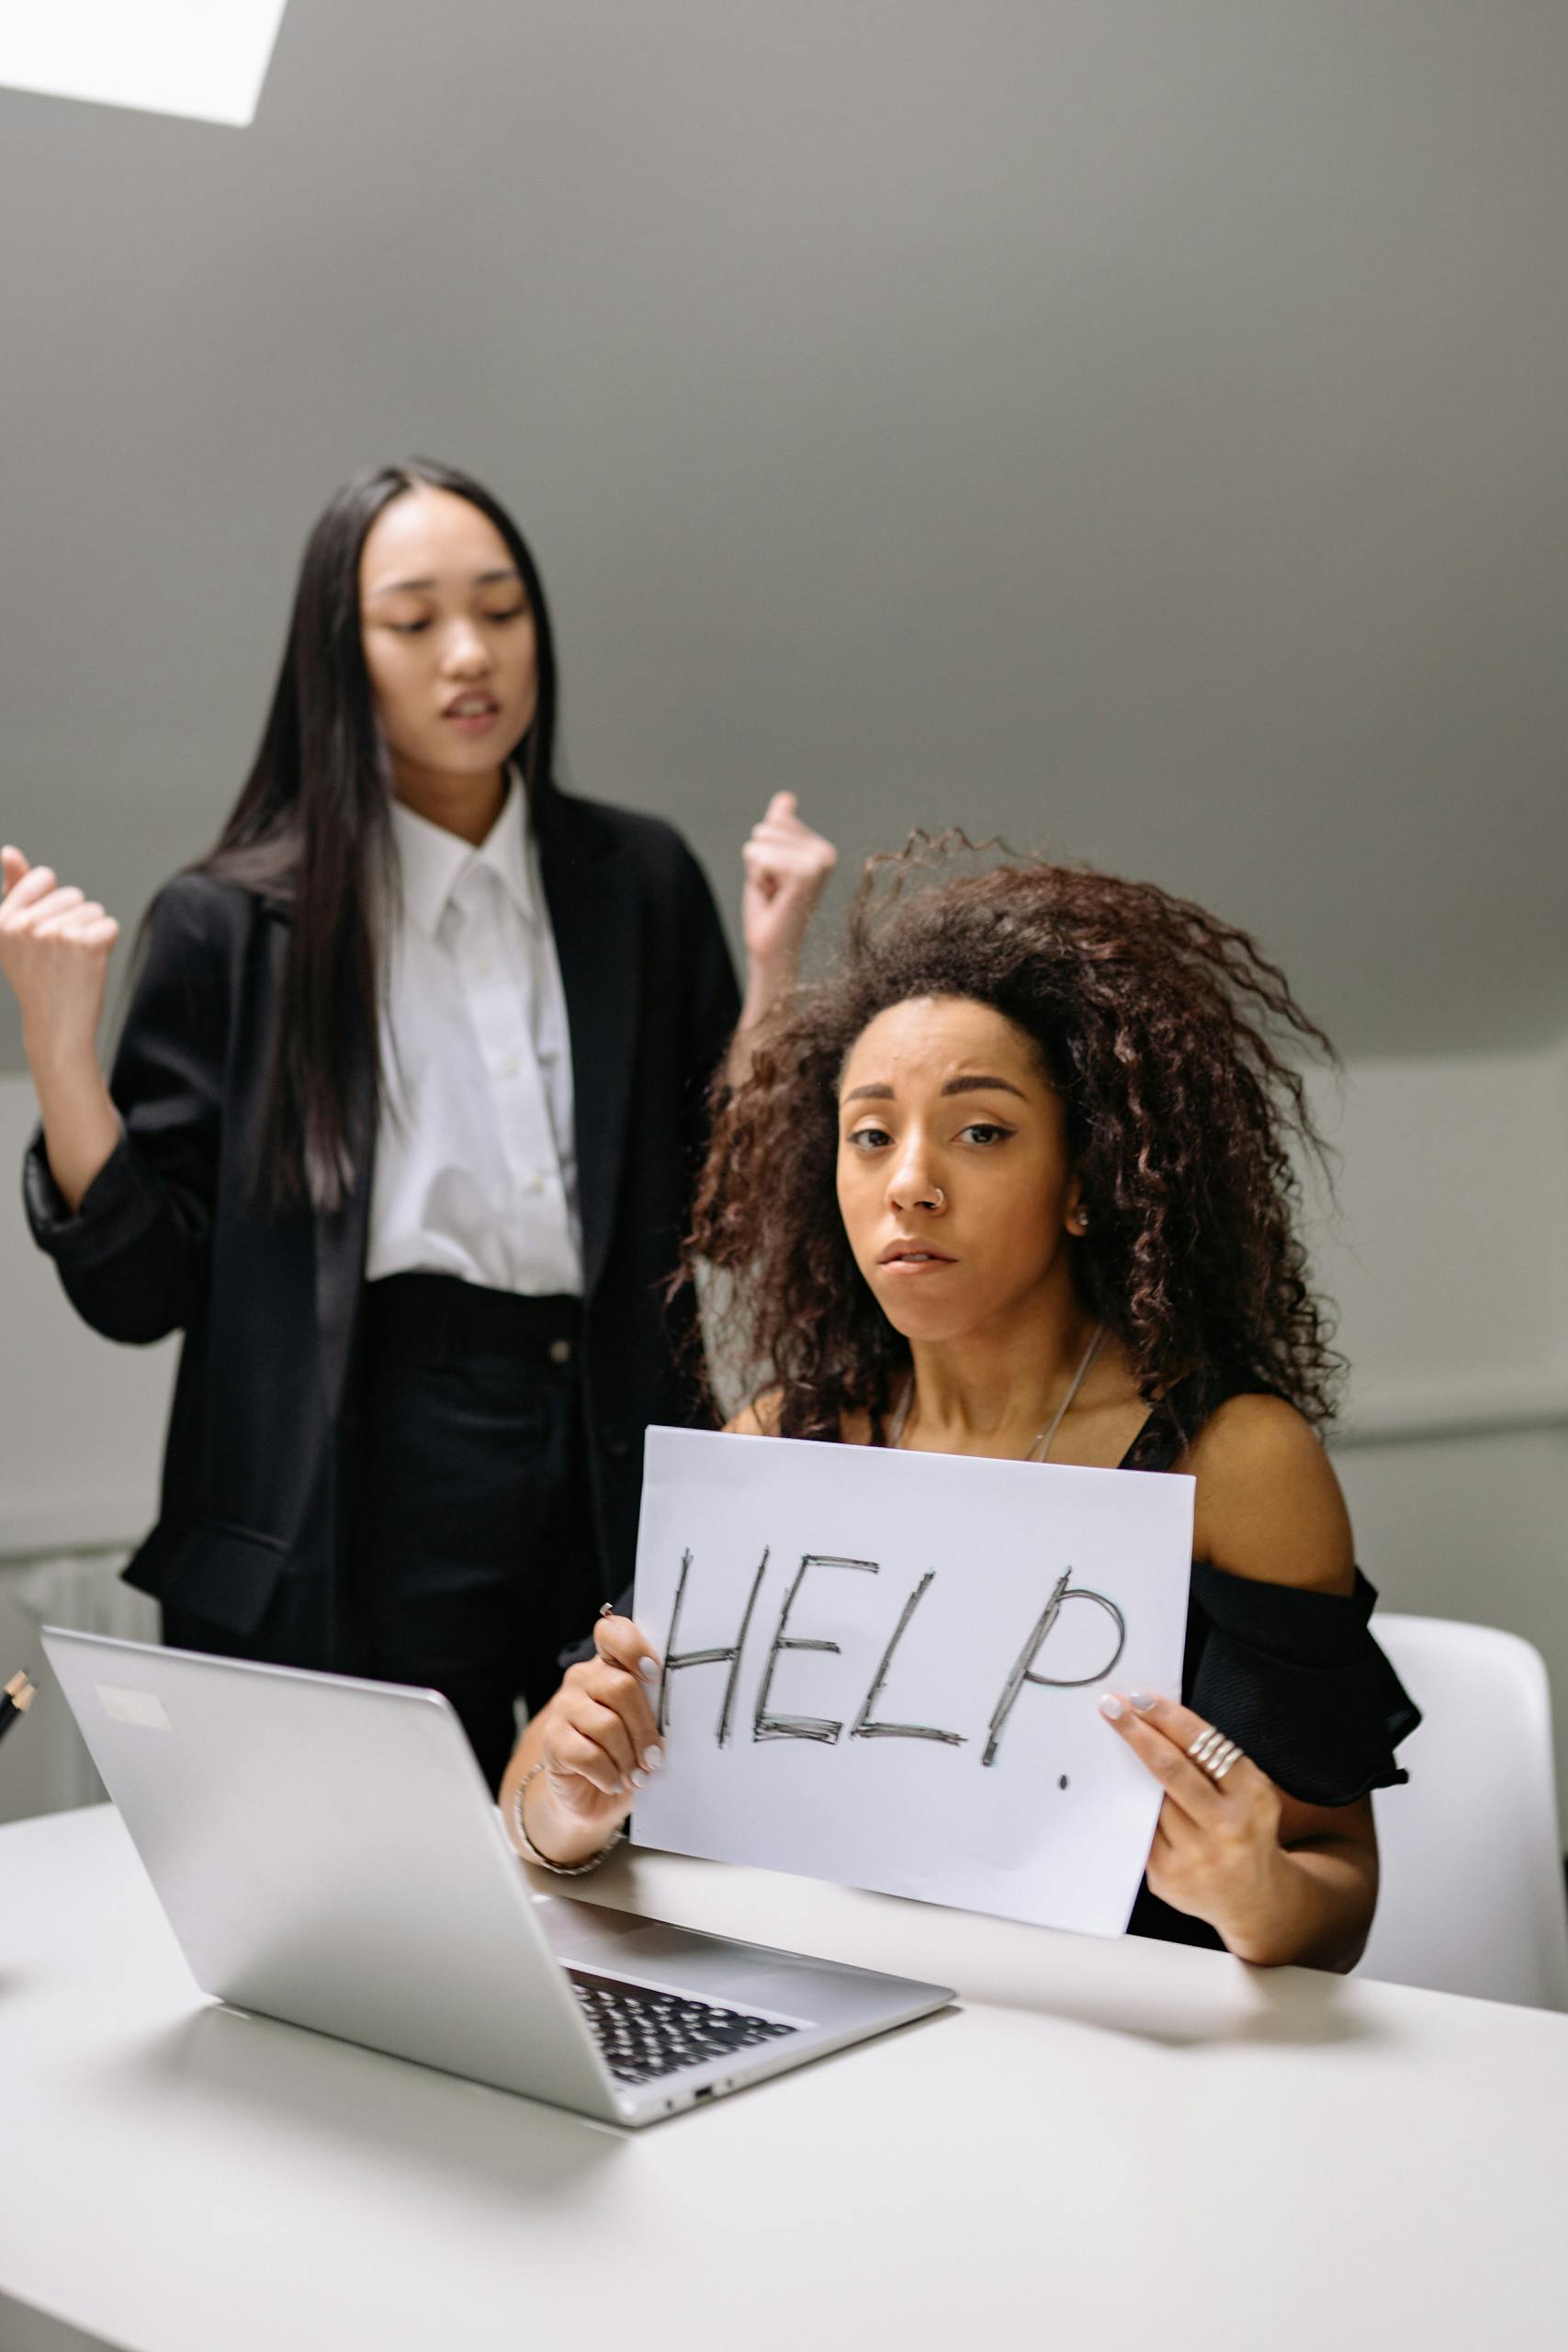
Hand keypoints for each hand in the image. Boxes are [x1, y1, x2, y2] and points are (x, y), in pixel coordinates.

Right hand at [0, 847, 119, 1073]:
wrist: (57, 1027)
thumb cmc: (40, 978)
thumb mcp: (18, 935)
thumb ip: (15, 890)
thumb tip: (9, 851)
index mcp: (1, 919)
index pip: (45, 877)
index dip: (54, 904)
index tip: (44, 937)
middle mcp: (23, 924)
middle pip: (73, 894)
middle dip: (73, 920)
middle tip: (59, 957)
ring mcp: (54, 933)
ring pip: (93, 910)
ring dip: (89, 934)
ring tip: (71, 963)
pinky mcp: (85, 944)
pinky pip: (109, 925)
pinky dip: (106, 944)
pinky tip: (88, 967)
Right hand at [523, 1614, 664, 1863]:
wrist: (587, 1795)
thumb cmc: (626, 1754)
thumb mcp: (644, 1726)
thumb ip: (656, 1707)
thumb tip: (682, 1710)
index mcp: (609, 1665)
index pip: (613, 1632)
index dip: (633, 1648)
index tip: (654, 1674)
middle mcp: (582, 1678)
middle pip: (621, 1686)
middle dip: (644, 1728)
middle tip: (655, 1758)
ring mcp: (563, 1707)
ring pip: (607, 1725)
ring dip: (628, 1758)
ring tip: (637, 1776)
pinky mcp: (551, 1741)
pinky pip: (588, 1755)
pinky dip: (609, 1775)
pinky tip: (614, 1783)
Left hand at [741, 792, 835, 980]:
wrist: (773, 948)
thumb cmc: (771, 910)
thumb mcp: (770, 862)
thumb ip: (779, 829)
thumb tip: (786, 797)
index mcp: (821, 848)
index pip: (774, 821)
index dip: (763, 853)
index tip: (776, 881)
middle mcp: (827, 852)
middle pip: (765, 829)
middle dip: (758, 862)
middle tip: (774, 890)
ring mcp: (820, 862)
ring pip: (760, 842)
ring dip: (757, 872)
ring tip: (774, 894)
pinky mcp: (807, 873)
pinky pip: (761, 857)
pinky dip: (757, 879)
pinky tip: (773, 897)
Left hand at [1100, 1687, 1289, 1959]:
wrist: (1254, 1898)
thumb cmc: (1245, 1828)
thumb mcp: (1249, 1792)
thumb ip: (1213, 1762)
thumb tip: (1155, 1718)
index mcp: (1253, 1797)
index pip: (1203, 1745)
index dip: (1168, 1717)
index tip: (1139, 1698)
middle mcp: (1227, 1828)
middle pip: (1170, 1769)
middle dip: (1137, 1733)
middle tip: (1111, 1706)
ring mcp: (1196, 1857)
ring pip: (1150, 1799)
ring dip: (1129, 1769)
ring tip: (1112, 1744)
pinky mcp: (1168, 1877)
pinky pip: (1140, 1829)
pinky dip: (1130, 1806)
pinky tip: (1120, 1790)